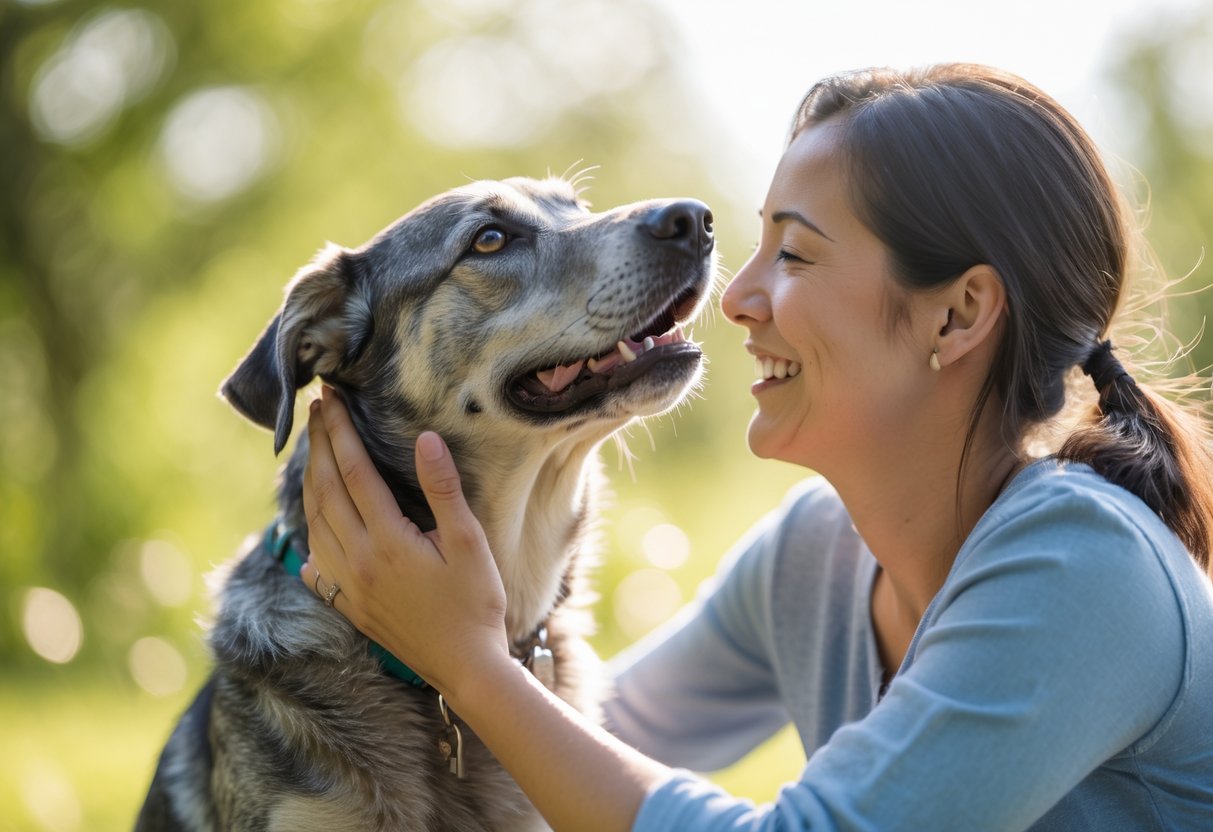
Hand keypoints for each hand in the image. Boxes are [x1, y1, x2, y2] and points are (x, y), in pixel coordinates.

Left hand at [300, 386, 510, 695]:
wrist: (464, 667)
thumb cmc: (475, 604)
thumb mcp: (468, 543)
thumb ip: (443, 490)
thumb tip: (424, 439)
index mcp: (385, 540)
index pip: (352, 472)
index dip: (340, 431)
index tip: (330, 399)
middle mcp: (355, 561)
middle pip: (325, 489)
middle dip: (319, 444)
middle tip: (316, 409)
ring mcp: (345, 585)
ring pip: (313, 521)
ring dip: (310, 480)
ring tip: (314, 450)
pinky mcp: (347, 604)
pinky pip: (314, 559)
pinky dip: (310, 530)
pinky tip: (314, 522)